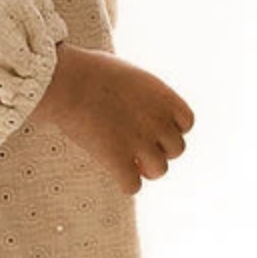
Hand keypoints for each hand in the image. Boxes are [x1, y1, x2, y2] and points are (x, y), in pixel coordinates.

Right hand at [29, 43, 193, 193]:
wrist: (69, 81)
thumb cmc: (91, 70)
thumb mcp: (131, 74)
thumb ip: (145, 94)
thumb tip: (142, 104)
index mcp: (164, 97)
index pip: (187, 122)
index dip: (172, 128)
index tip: (154, 128)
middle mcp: (158, 121)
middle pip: (177, 149)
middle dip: (159, 150)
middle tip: (137, 147)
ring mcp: (140, 142)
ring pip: (159, 170)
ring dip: (145, 169)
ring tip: (128, 162)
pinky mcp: (118, 159)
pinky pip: (133, 186)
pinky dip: (126, 183)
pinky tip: (114, 172)